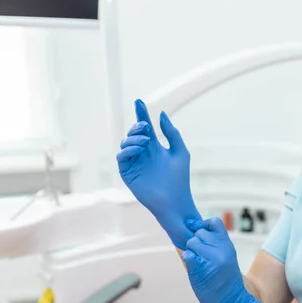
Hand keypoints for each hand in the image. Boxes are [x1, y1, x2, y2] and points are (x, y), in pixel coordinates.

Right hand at [117, 99, 201, 248]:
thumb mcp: (180, 151)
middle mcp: (143, 153)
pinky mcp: (127, 173)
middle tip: (146, 127)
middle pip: (133, 133)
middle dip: (137, 126)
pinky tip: (139, 149)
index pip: (145, 127)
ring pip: (125, 143)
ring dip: (134, 138)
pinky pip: (121, 157)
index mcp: (155, 147)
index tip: (139, 102)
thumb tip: (161, 114)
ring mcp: (134, 162)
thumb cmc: (180, 178)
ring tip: (146, 141)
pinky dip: (128, 150)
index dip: (141, 114)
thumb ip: (172, 133)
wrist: (175, 200)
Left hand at [182, 218, 269, 302]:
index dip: (204, 225)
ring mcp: (210, 258)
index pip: (214, 222)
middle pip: (199, 233)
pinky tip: (194, 267)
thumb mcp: (228, 257)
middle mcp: (220, 248)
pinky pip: (187, 254)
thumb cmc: (228, 282)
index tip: (200, 233)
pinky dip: (188, 259)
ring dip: (192, 251)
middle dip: (196, 242)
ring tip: (199, 263)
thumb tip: (196, 230)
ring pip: (191, 242)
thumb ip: (216, 245)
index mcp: (227, 245)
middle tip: (202, 256)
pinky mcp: (200, 268)